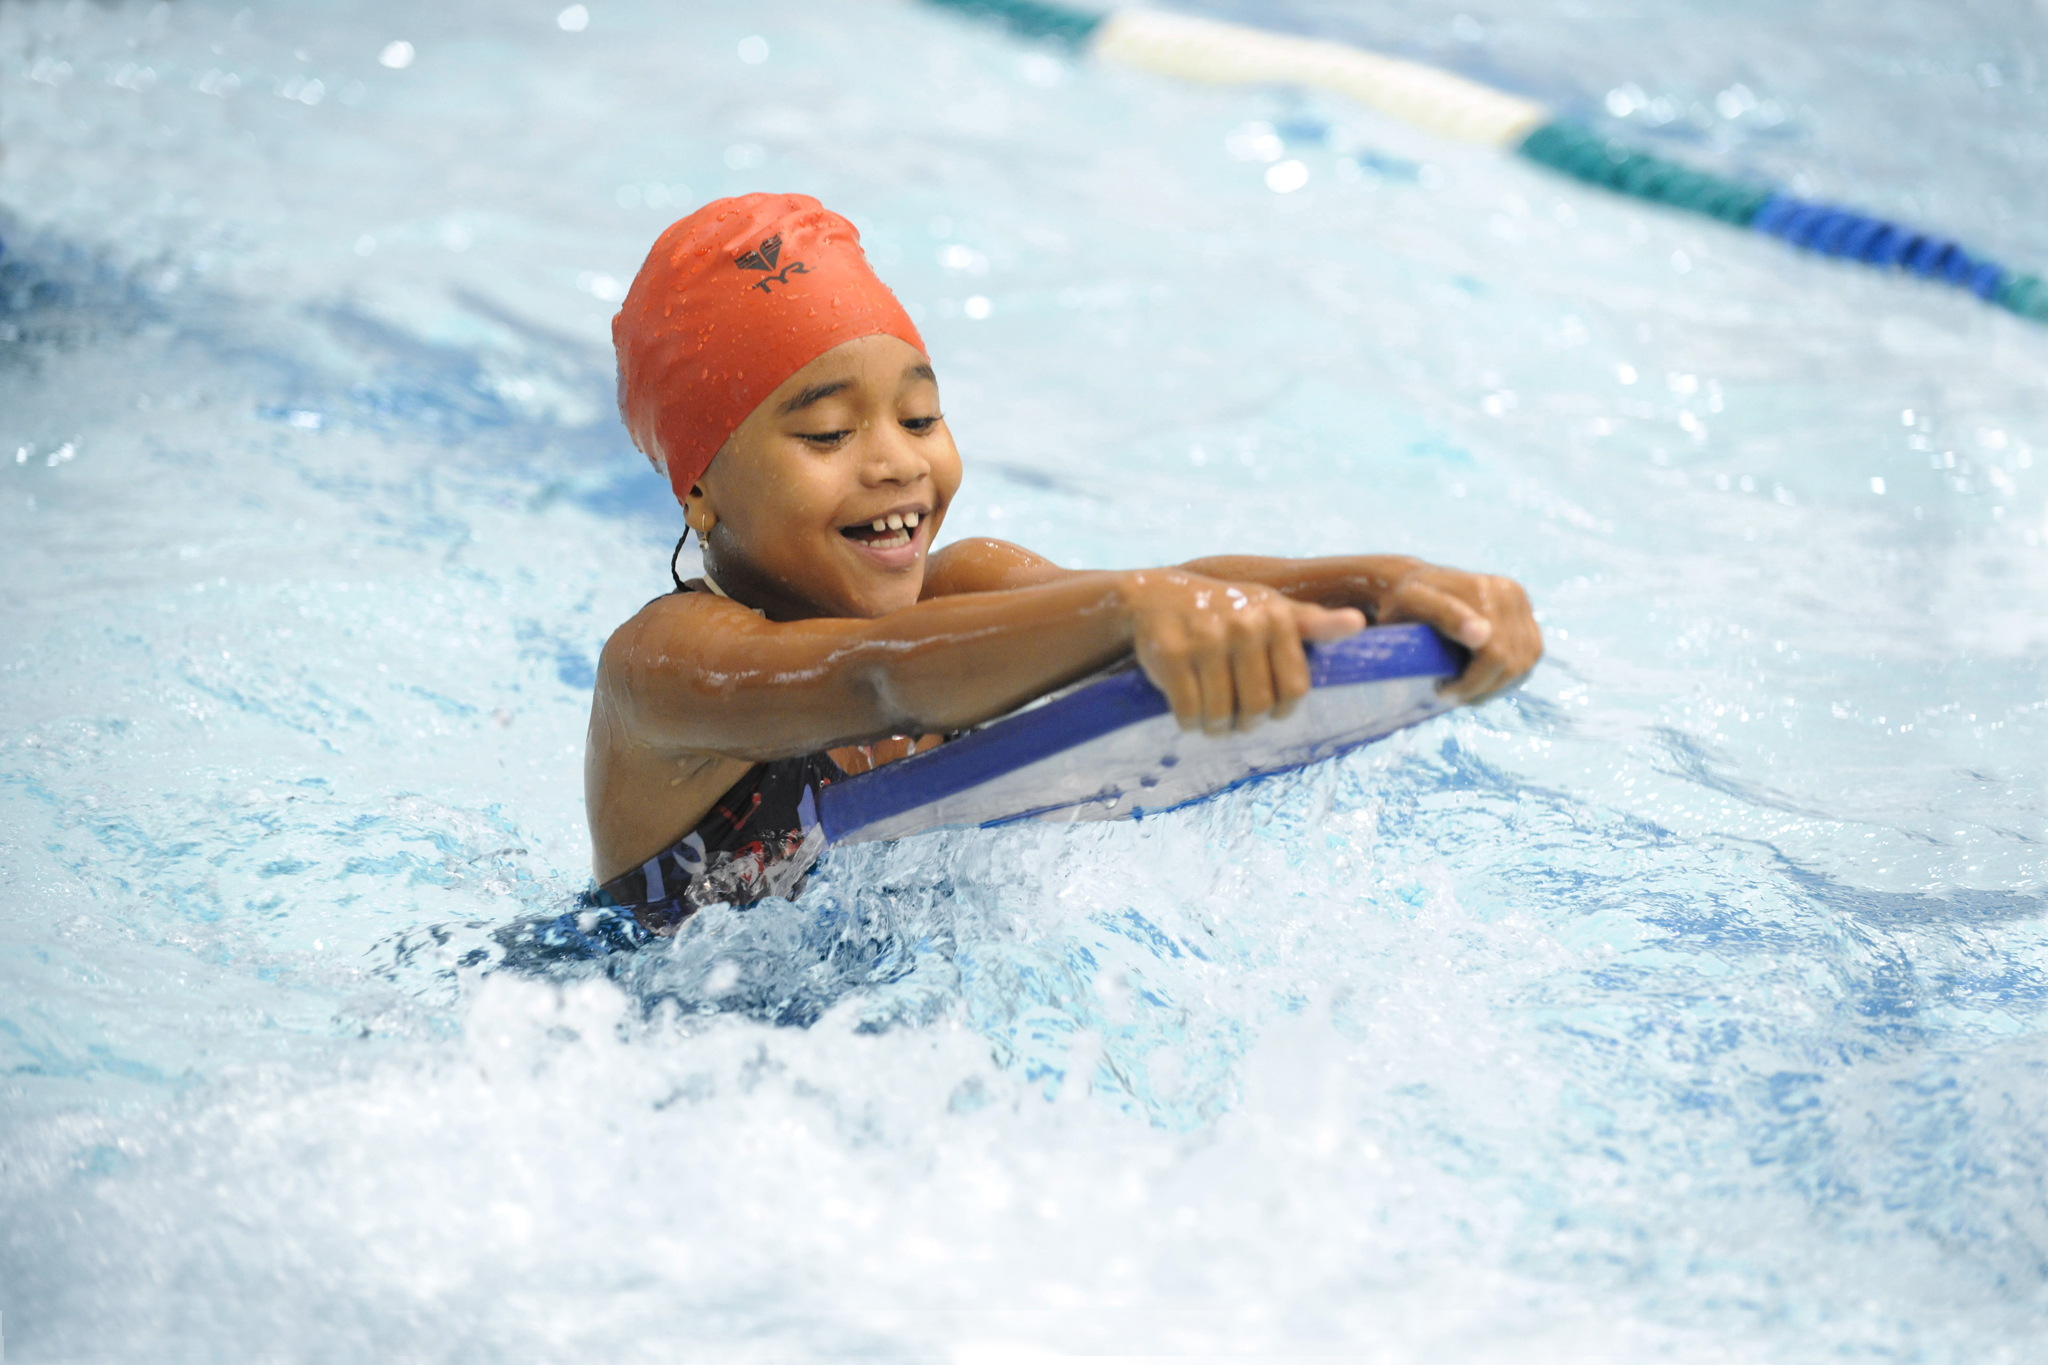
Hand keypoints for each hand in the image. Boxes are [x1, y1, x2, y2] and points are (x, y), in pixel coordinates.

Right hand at [1121, 570, 1365, 734]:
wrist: (1155, 596)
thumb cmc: (1225, 611)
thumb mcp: (1271, 610)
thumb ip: (1315, 623)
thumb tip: (1359, 623)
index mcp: (1276, 616)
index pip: (1294, 691)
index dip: (1281, 711)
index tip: (1268, 709)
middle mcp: (1244, 624)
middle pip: (1257, 707)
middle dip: (1246, 724)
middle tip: (1235, 720)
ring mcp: (1206, 639)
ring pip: (1221, 715)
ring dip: (1216, 729)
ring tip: (1212, 721)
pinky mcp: (1172, 655)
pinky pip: (1189, 712)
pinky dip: (1189, 724)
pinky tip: (1188, 715)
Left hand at [1373, 563, 1541, 702]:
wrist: (1417, 584)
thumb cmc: (1403, 601)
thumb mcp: (1410, 605)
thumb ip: (1445, 616)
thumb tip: (1483, 636)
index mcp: (1485, 591)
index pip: (1495, 655)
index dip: (1470, 683)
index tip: (1441, 692)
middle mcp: (1510, 593)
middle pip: (1512, 664)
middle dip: (1480, 688)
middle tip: (1447, 693)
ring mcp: (1522, 604)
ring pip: (1523, 665)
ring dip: (1493, 685)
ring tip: (1461, 686)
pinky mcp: (1527, 615)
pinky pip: (1528, 658)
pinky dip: (1505, 675)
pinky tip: (1477, 676)